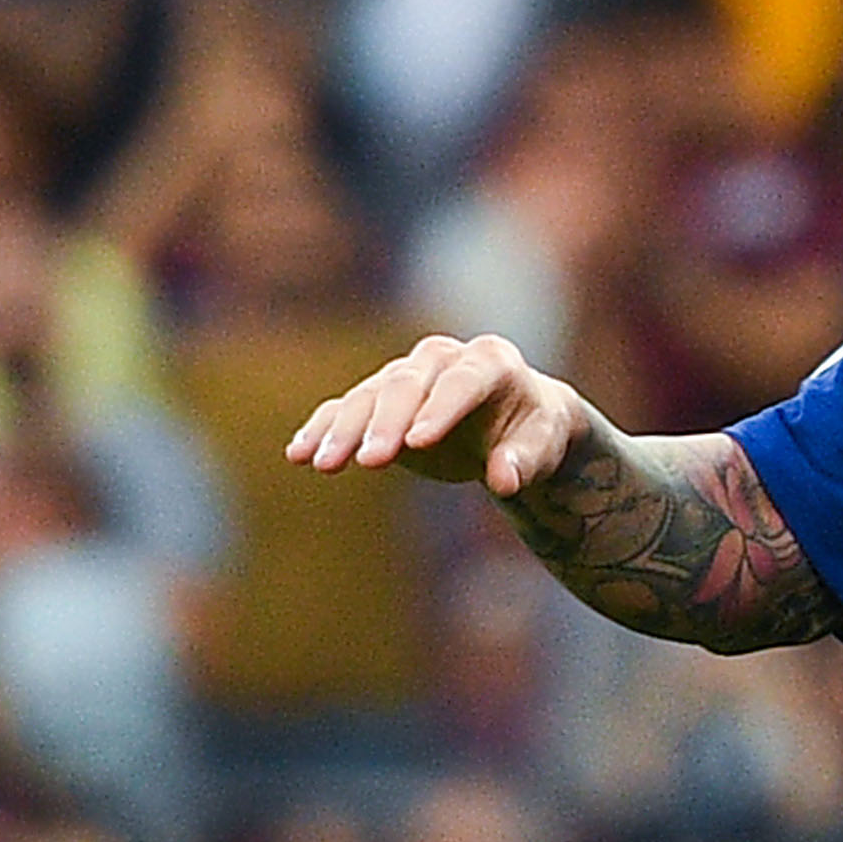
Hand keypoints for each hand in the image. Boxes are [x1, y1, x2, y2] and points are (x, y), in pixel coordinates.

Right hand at [287, 334, 587, 497]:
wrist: (513, 419)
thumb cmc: (534, 431)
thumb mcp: (544, 445)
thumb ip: (525, 460)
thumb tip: (504, 482)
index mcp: (490, 361)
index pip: (460, 382)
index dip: (439, 410)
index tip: (416, 444)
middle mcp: (443, 359)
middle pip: (407, 385)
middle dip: (386, 422)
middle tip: (370, 462)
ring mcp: (407, 374)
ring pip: (369, 396)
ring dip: (344, 430)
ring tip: (322, 464)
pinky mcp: (382, 397)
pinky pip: (345, 408)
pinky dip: (322, 429)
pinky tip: (298, 454)